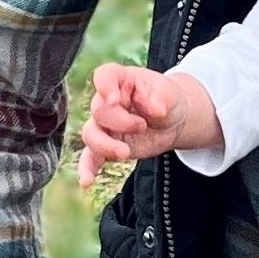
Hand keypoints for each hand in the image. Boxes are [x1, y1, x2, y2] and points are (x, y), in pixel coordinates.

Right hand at [76, 62, 220, 186]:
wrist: (172, 120)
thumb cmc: (166, 99)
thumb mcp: (169, 93)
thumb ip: (161, 98)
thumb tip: (156, 109)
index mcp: (121, 80)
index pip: (105, 76)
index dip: (105, 87)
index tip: (115, 100)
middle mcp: (107, 101)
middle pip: (99, 110)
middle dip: (120, 122)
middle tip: (142, 126)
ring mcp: (104, 125)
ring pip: (90, 134)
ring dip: (105, 146)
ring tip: (126, 152)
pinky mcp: (106, 146)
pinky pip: (90, 157)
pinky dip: (87, 168)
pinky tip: (86, 181)